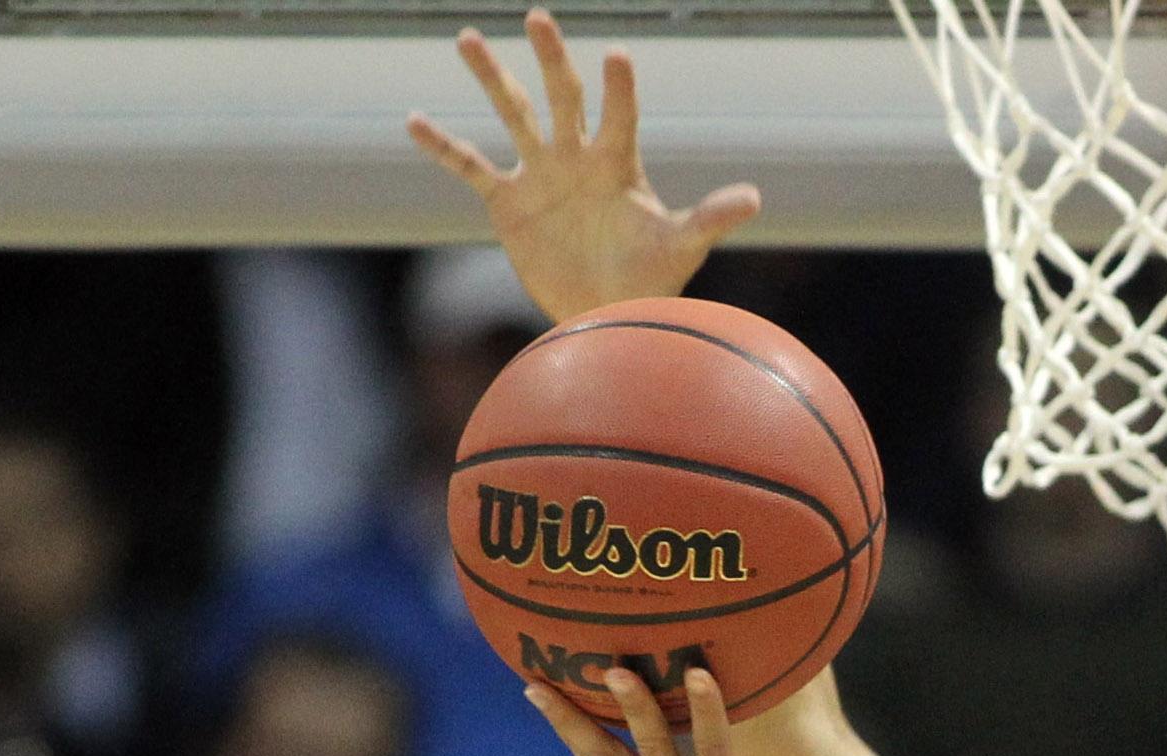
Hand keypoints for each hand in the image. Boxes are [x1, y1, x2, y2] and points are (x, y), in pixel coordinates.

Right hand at [406, 10, 760, 326]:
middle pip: (561, 95)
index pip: (619, 115)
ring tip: (467, 36)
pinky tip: (413, 119)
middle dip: (550, 58)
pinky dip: (442, 146)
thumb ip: (709, 219)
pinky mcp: (508, 201)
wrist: (606, 316)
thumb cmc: (649, 282)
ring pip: (511, 113)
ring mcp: (540, 174)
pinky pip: (469, 165)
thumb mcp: (680, 249)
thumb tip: (753, 199)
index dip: (618, 89)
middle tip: (539, 17)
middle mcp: (577, 157)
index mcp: (618, 163)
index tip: (616, 56)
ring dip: (490, 76)